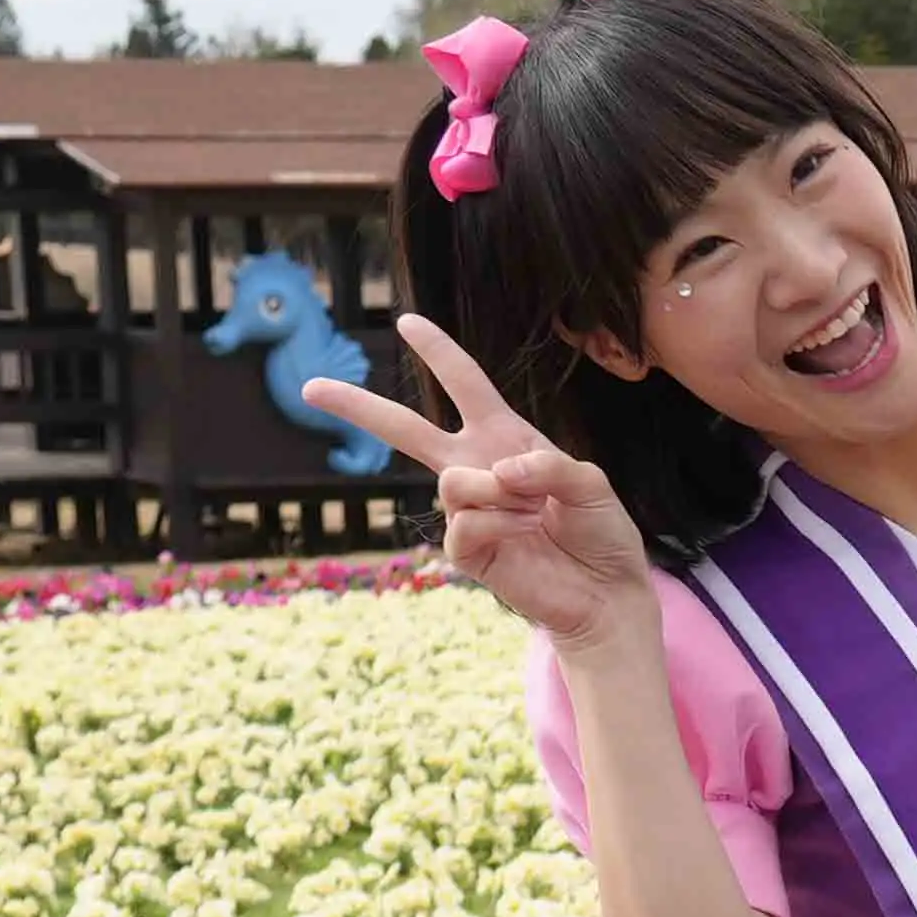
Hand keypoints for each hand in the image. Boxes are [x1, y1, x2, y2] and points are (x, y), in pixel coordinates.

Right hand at [322, 312, 660, 660]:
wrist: (606, 593)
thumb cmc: (601, 533)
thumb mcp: (590, 484)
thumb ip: (549, 466)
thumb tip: (496, 473)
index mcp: (505, 438)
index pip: (464, 385)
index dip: (438, 352)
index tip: (407, 323)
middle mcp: (477, 468)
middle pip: (406, 429)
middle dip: (359, 407)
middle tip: (310, 388)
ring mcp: (467, 510)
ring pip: (452, 480)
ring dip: (497, 493)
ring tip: (533, 514)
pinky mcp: (465, 550)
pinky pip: (464, 524)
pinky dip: (501, 526)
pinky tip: (525, 538)